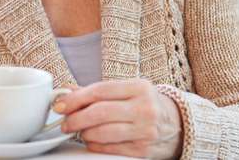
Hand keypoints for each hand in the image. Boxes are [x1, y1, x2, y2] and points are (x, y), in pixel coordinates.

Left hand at [55, 79, 181, 158]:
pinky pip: (110, 148)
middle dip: (75, 118)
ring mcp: (145, 131)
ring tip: (80, 131)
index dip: (76, 98)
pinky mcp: (143, 150)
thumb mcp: (128, 90)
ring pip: (102, 132)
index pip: (100, 91)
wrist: (177, 124)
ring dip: (84, 133)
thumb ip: (99, 91)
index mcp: (139, 87)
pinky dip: (95, 145)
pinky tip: (92, 140)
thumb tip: (67, 92)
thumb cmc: (146, 104)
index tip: (61, 104)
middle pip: (99, 112)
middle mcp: (145, 108)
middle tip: (65, 123)